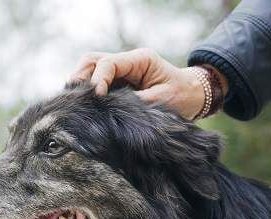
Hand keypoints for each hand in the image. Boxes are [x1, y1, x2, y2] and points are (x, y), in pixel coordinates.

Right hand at [69, 48, 226, 119]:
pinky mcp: (116, 82)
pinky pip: (94, 80)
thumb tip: (106, 106)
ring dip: (80, 83)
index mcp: (140, 59)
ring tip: (78, 102)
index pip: (107, 63)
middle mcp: (126, 61)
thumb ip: (133, 102)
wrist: (194, 97)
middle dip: (81, 78)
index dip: (97, 80)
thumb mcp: (160, 100)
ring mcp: (120, 70)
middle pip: (92, 60)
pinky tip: (84, 103)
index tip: (95, 98)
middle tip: (77, 99)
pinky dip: (85, 90)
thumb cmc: (182, 98)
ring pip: (89, 68)